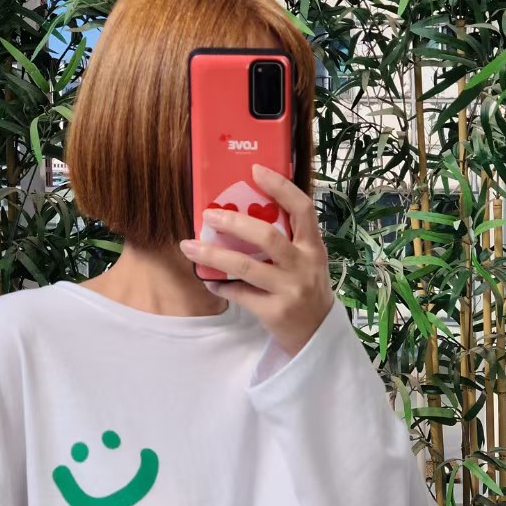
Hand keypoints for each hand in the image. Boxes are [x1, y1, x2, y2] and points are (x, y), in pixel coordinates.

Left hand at [178, 163, 334, 358]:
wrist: (316, 335)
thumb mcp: (307, 261)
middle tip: (209, 214)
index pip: (301, 208)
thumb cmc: (304, 290)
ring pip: (246, 266)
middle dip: (234, 223)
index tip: (255, 169)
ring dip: (213, 255)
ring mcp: (290, 290)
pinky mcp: (275, 312)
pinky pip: (239, 294)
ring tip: (190, 246)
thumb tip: (242, 214)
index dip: (280, 186)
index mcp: (313, 247)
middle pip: (267, 236)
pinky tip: (209, 281)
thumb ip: (286, 240)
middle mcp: (304, 266)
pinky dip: (220, 286)